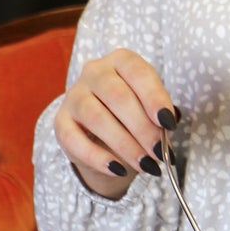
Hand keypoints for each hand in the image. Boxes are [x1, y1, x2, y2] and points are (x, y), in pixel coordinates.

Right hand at [54, 48, 177, 199]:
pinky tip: (118, 169)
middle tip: (159, 152)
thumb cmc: (134, 115)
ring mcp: (74, 95)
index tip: (168, 123)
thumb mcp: (151, 110)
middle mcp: (94, 72)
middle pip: (117, 96)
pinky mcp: (61, 122)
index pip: (137, 72)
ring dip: (124, 144)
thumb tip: (164, 138)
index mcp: (121, 61)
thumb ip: (159, 118)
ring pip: (96, 117)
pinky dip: (98, 158)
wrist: (105, 135)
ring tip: (145, 164)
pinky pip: (74, 140)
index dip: (154, 97)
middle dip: (142, 127)